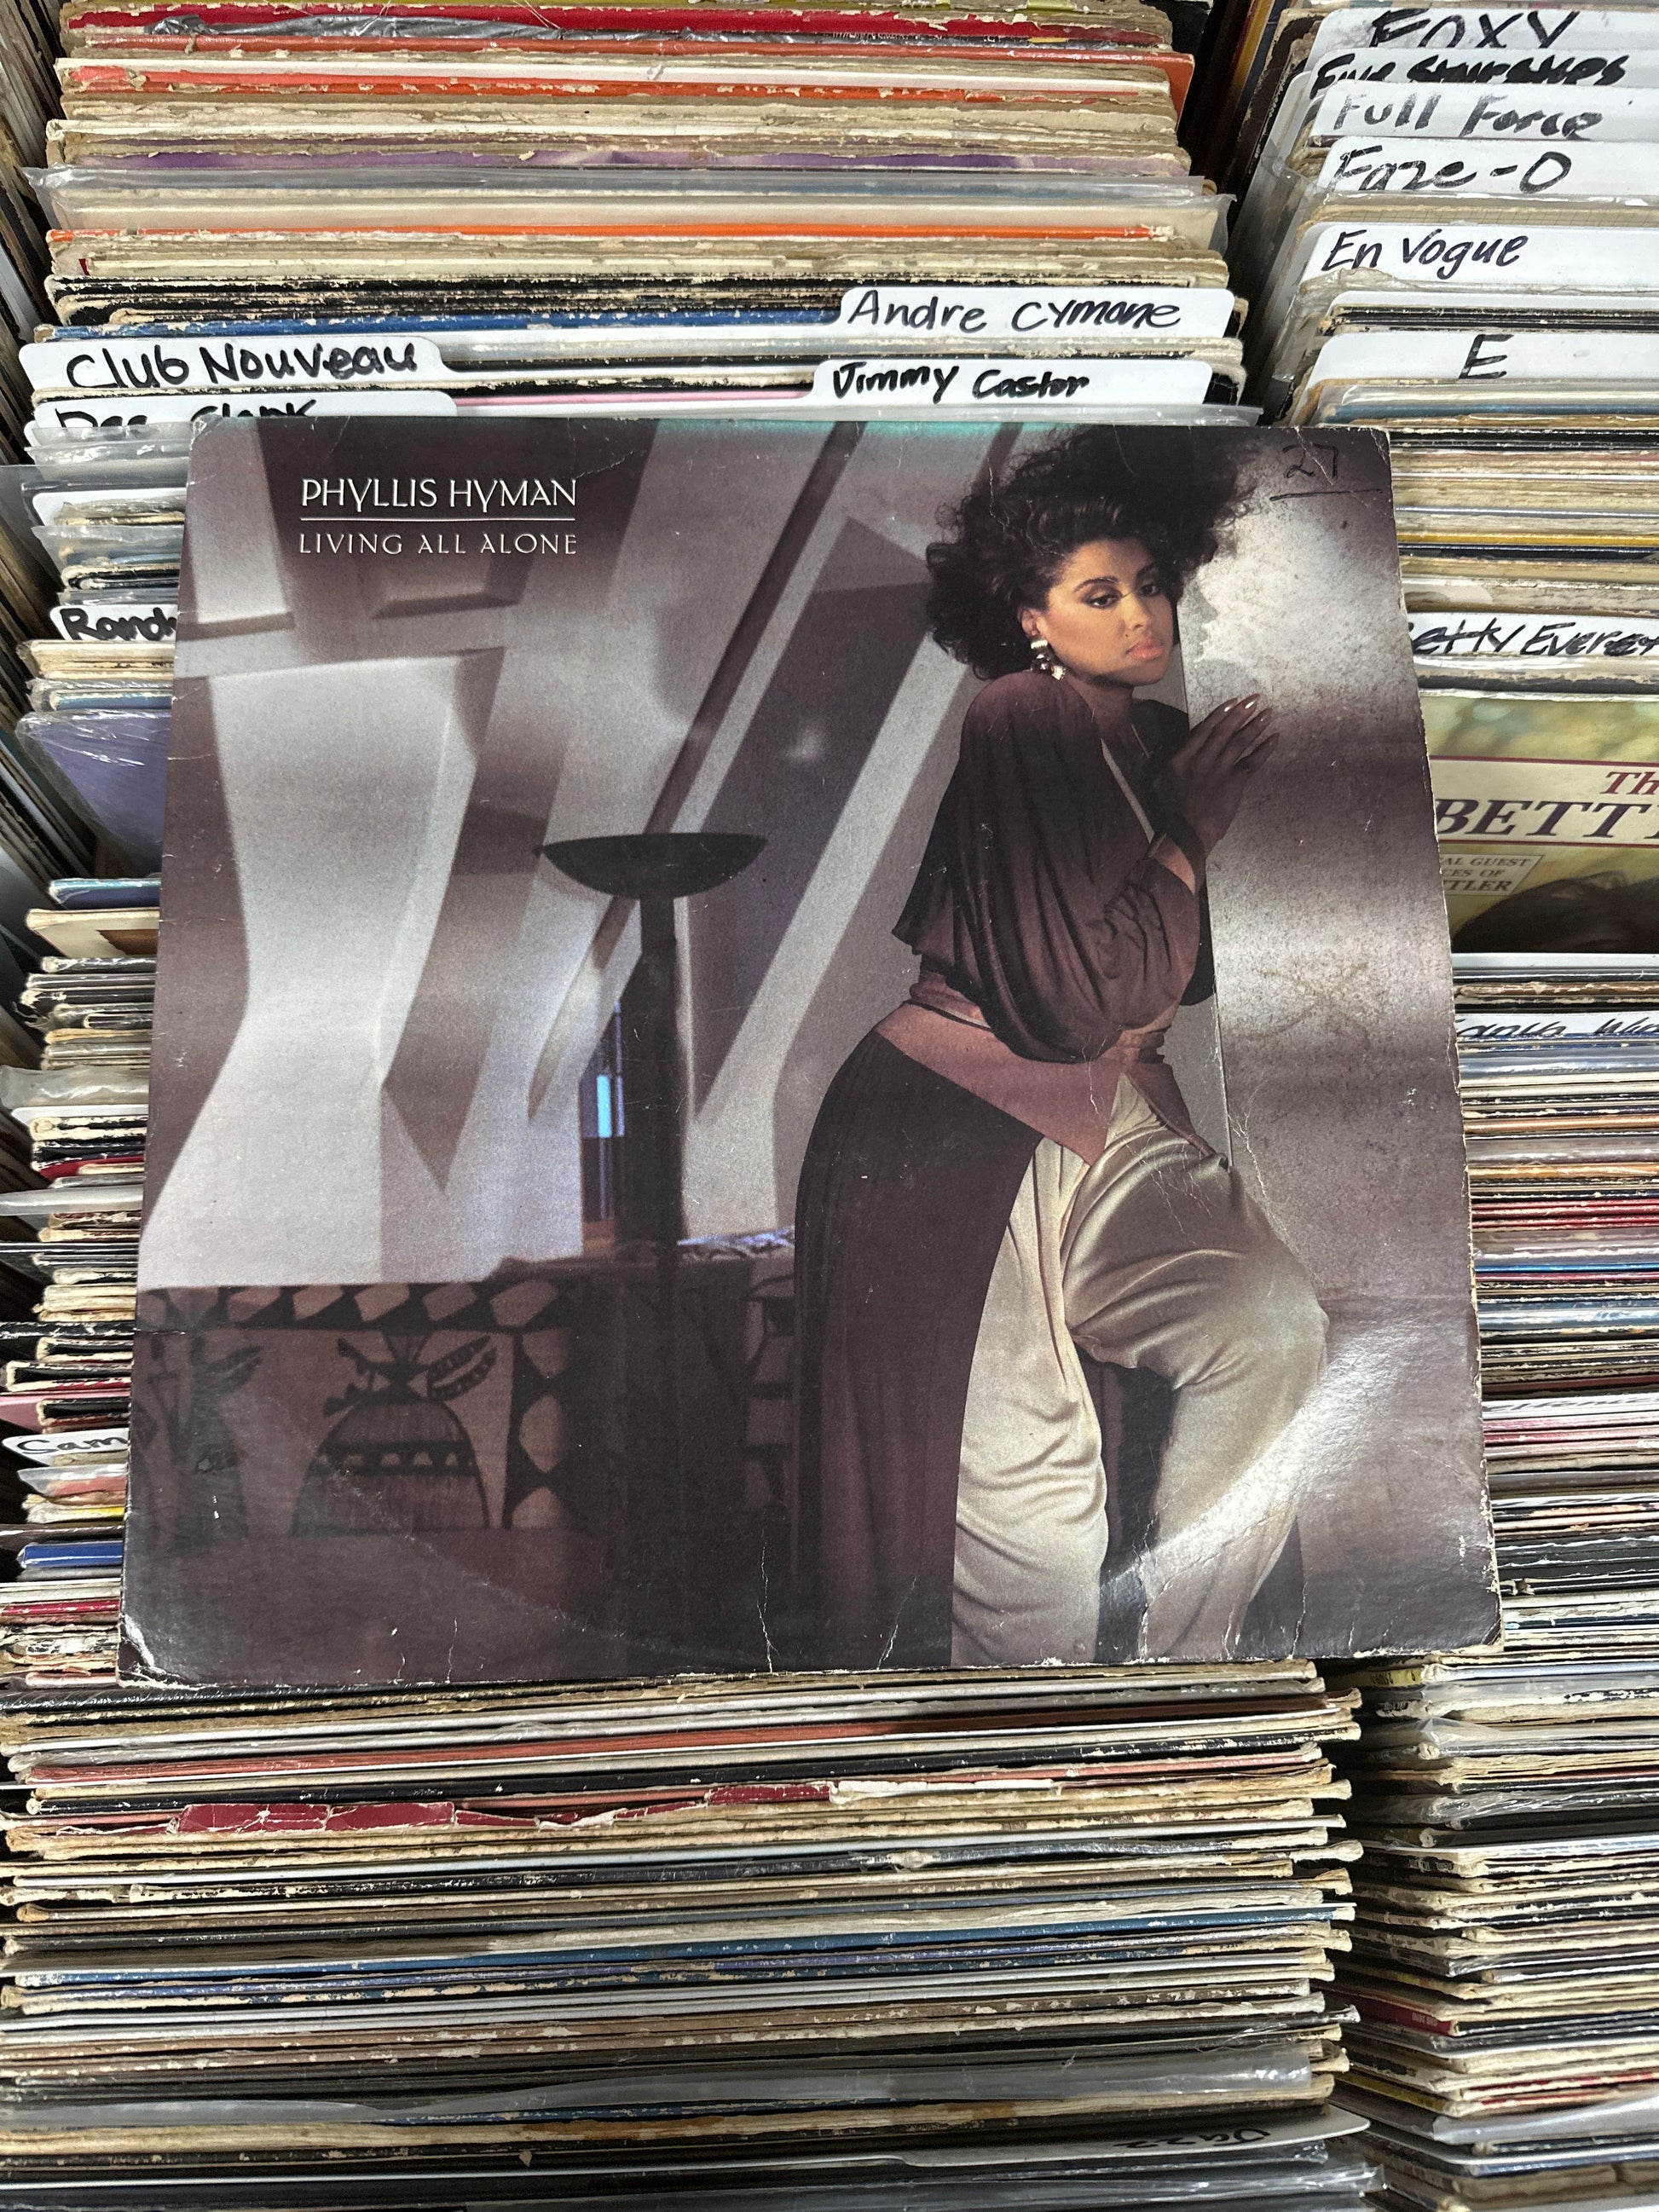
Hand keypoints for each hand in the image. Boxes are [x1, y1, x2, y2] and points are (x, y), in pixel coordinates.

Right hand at [1167, 694, 1278, 854]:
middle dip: (1241, 712)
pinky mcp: (1233, 782)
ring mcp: (1218, 771)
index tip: (1234, 701)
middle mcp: (1200, 760)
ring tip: (1268, 713)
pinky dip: (1264, 749)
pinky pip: (1252, 762)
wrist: (1187, 833)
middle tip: (1255, 698)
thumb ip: (1176, 761)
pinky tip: (1275, 738)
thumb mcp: (1166, 781)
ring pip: (1239, 742)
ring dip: (1255, 725)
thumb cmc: (1174, 810)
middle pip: (1224, 730)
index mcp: (1182, 758)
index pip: (1204, 729)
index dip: (1221, 713)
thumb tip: (1186, 745)